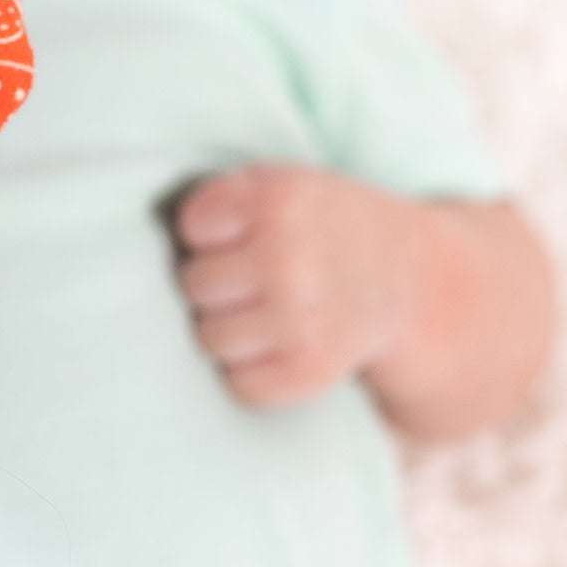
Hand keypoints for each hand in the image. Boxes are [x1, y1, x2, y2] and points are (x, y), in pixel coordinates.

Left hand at [173, 163, 418, 408]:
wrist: (410, 279)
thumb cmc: (320, 225)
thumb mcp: (277, 182)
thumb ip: (219, 195)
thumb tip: (156, 240)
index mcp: (278, 201)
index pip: (192, 227)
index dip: (210, 234)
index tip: (241, 234)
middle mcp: (290, 260)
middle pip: (195, 285)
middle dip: (218, 283)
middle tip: (257, 276)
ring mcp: (302, 319)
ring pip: (210, 338)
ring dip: (230, 328)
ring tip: (269, 309)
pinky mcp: (311, 371)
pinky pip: (241, 384)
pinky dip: (252, 370)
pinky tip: (280, 345)